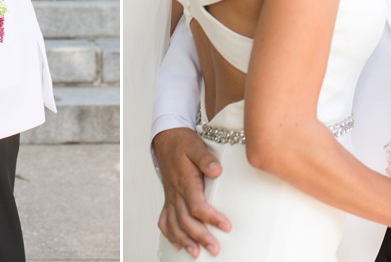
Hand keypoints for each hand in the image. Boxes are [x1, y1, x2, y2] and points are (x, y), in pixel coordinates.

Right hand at [153, 128, 228, 257]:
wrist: (167, 139)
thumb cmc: (182, 143)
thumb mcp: (196, 146)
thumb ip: (206, 159)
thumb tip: (217, 170)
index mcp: (185, 182)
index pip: (196, 206)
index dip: (211, 218)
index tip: (226, 226)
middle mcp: (176, 192)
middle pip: (185, 220)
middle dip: (200, 237)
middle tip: (214, 249)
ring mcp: (171, 197)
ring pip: (174, 223)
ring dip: (184, 240)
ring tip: (196, 253)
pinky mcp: (169, 199)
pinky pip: (165, 220)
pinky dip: (170, 234)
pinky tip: (178, 244)